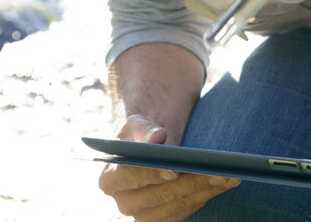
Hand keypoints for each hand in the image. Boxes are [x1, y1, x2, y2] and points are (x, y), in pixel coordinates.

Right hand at [99, 115, 240, 221]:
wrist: (148, 150)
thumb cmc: (140, 135)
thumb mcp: (138, 124)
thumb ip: (145, 129)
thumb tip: (158, 138)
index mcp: (109, 179)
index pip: (128, 178)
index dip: (151, 175)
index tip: (174, 169)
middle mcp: (123, 203)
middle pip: (157, 196)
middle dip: (188, 183)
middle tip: (214, 171)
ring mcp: (143, 216)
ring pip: (175, 207)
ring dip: (202, 191)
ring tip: (225, 176)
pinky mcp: (162, 221)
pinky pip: (185, 212)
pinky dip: (204, 197)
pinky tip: (221, 184)